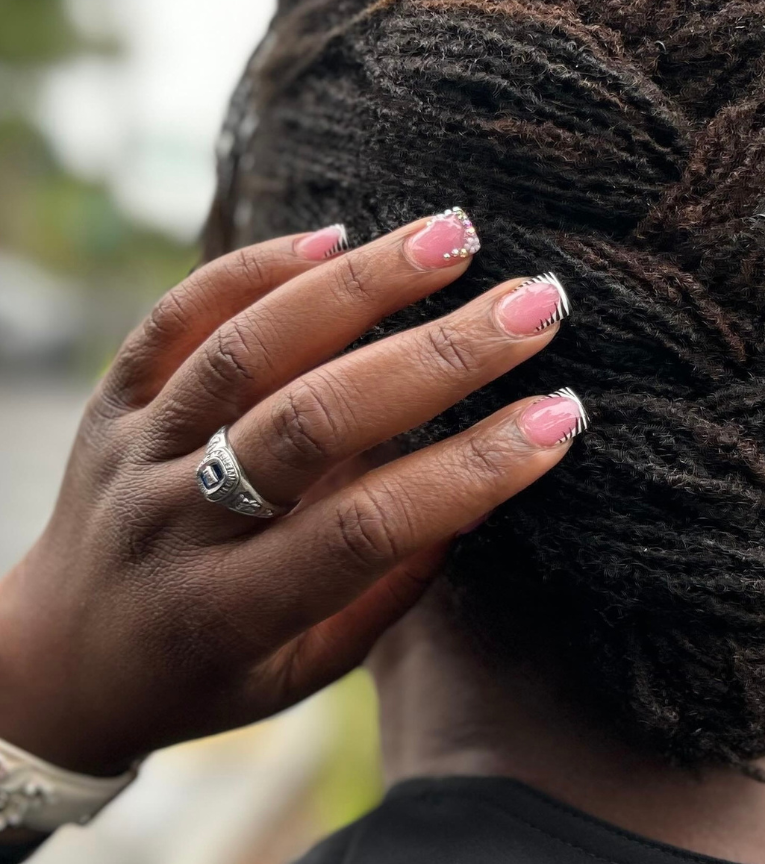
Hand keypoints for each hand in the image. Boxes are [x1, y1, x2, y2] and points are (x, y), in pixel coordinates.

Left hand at [0, 213, 582, 775]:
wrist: (61, 658)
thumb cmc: (206, 674)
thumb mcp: (299, 671)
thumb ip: (386, 591)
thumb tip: (474, 490)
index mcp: (229, 611)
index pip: (367, 527)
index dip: (471, 470)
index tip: (558, 417)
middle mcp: (174, 521)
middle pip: (313, 420)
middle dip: (438, 358)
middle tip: (532, 308)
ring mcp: (134, 449)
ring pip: (248, 349)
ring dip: (360, 286)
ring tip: (453, 237)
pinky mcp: (111, 399)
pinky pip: (175, 316)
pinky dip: (254, 267)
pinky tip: (336, 235)